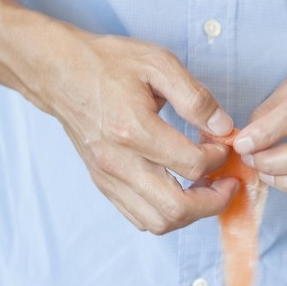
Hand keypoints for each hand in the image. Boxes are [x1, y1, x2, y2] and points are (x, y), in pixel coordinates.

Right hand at [42, 32, 239, 233]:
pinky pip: (140, 218)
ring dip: (191, 214)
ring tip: (205, 190)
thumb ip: (195, 98)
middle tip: (227, 184)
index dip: (219, 159)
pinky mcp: (104, 184)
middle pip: (176, 208)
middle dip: (213, 202)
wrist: (58, 72)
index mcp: (133, 129)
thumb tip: (224, 128)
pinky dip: (167, 214)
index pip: (191, 164)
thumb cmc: (107, 63)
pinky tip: (180, 192)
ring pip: (158, 222)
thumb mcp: (157, 63)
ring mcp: (109, 178)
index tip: (224, 145)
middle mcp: (118, 161)